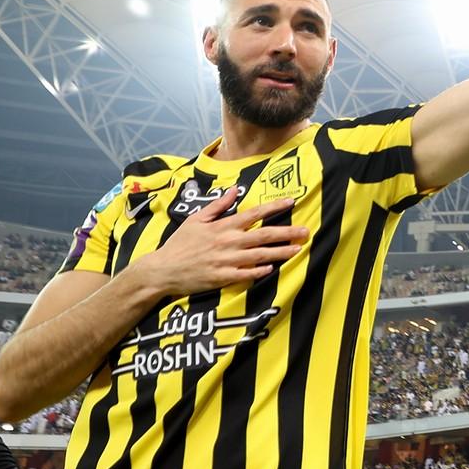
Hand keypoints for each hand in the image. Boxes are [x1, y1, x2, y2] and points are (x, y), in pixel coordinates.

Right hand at [126, 187, 307, 296]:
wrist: (163, 270)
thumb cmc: (180, 244)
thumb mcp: (196, 219)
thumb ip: (218, 206)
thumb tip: (234, 190)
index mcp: (222, 226)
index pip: (254, 214)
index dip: (274, 207)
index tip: (291, 201)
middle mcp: (228, 242)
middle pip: (263, 235)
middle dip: (286, 232)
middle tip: (305, 231)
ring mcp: (226, 261)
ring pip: (259, 256)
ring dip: (280, 252)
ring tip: (297, 249)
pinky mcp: (222, 278)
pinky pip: (246, 274)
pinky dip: (259, 271)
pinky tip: (272, 268)